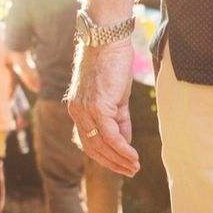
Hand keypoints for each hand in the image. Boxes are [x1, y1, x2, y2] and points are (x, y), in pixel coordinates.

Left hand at [67, 40, 139, 176]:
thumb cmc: (112, 63)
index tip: (121, 165)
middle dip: (112, 163)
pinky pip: (110, 135)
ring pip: (101, 145)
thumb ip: (119, 119)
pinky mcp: (97, 106)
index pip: (88, 142)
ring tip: (134, 167)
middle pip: (92, 148)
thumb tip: (124, 142)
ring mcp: (85, 110)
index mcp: (78, 110)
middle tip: (131, 172)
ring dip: (119, 159)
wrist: (107, 40)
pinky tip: (133, 156)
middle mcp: (77, 113)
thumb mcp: (116, 97)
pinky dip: (122, 149)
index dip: (105, 157)